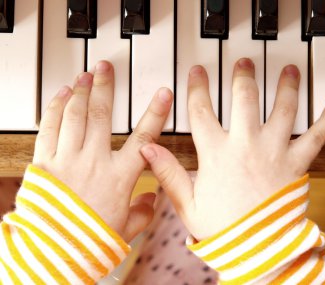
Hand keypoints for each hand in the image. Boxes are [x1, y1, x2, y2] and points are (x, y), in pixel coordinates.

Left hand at [33, 61, 172, 241]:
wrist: (54, 254)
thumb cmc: (90, 242)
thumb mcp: (125, 231)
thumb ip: (143, 213)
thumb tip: (154, 201)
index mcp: (119, 177)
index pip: (143, 138)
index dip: (155, 113)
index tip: (163, 94)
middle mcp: (94, 162)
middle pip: (101, 116)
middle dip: (105, 87)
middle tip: (107, 68)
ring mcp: (67, 160)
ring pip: (75, 116)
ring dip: (81, 92)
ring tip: (85, 75)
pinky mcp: (44, 164)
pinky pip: (50, 128)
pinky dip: (56, 108)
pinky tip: (62, 96)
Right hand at [141, 58, 324, 240]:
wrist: (258, 249)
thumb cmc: (223, 228)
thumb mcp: (187, 204)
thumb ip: (168, 173)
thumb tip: (147, 150)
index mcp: (216, 154)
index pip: (201, 111)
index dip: (197, 87)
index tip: (197, 71)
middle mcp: (246, 145)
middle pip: (244, 99)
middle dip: (242, 76)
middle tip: (243, 62)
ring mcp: (273, 151)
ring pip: (282, 109)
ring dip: (285, 86)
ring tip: (288, 70)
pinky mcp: (296, 163)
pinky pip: (316, 136)